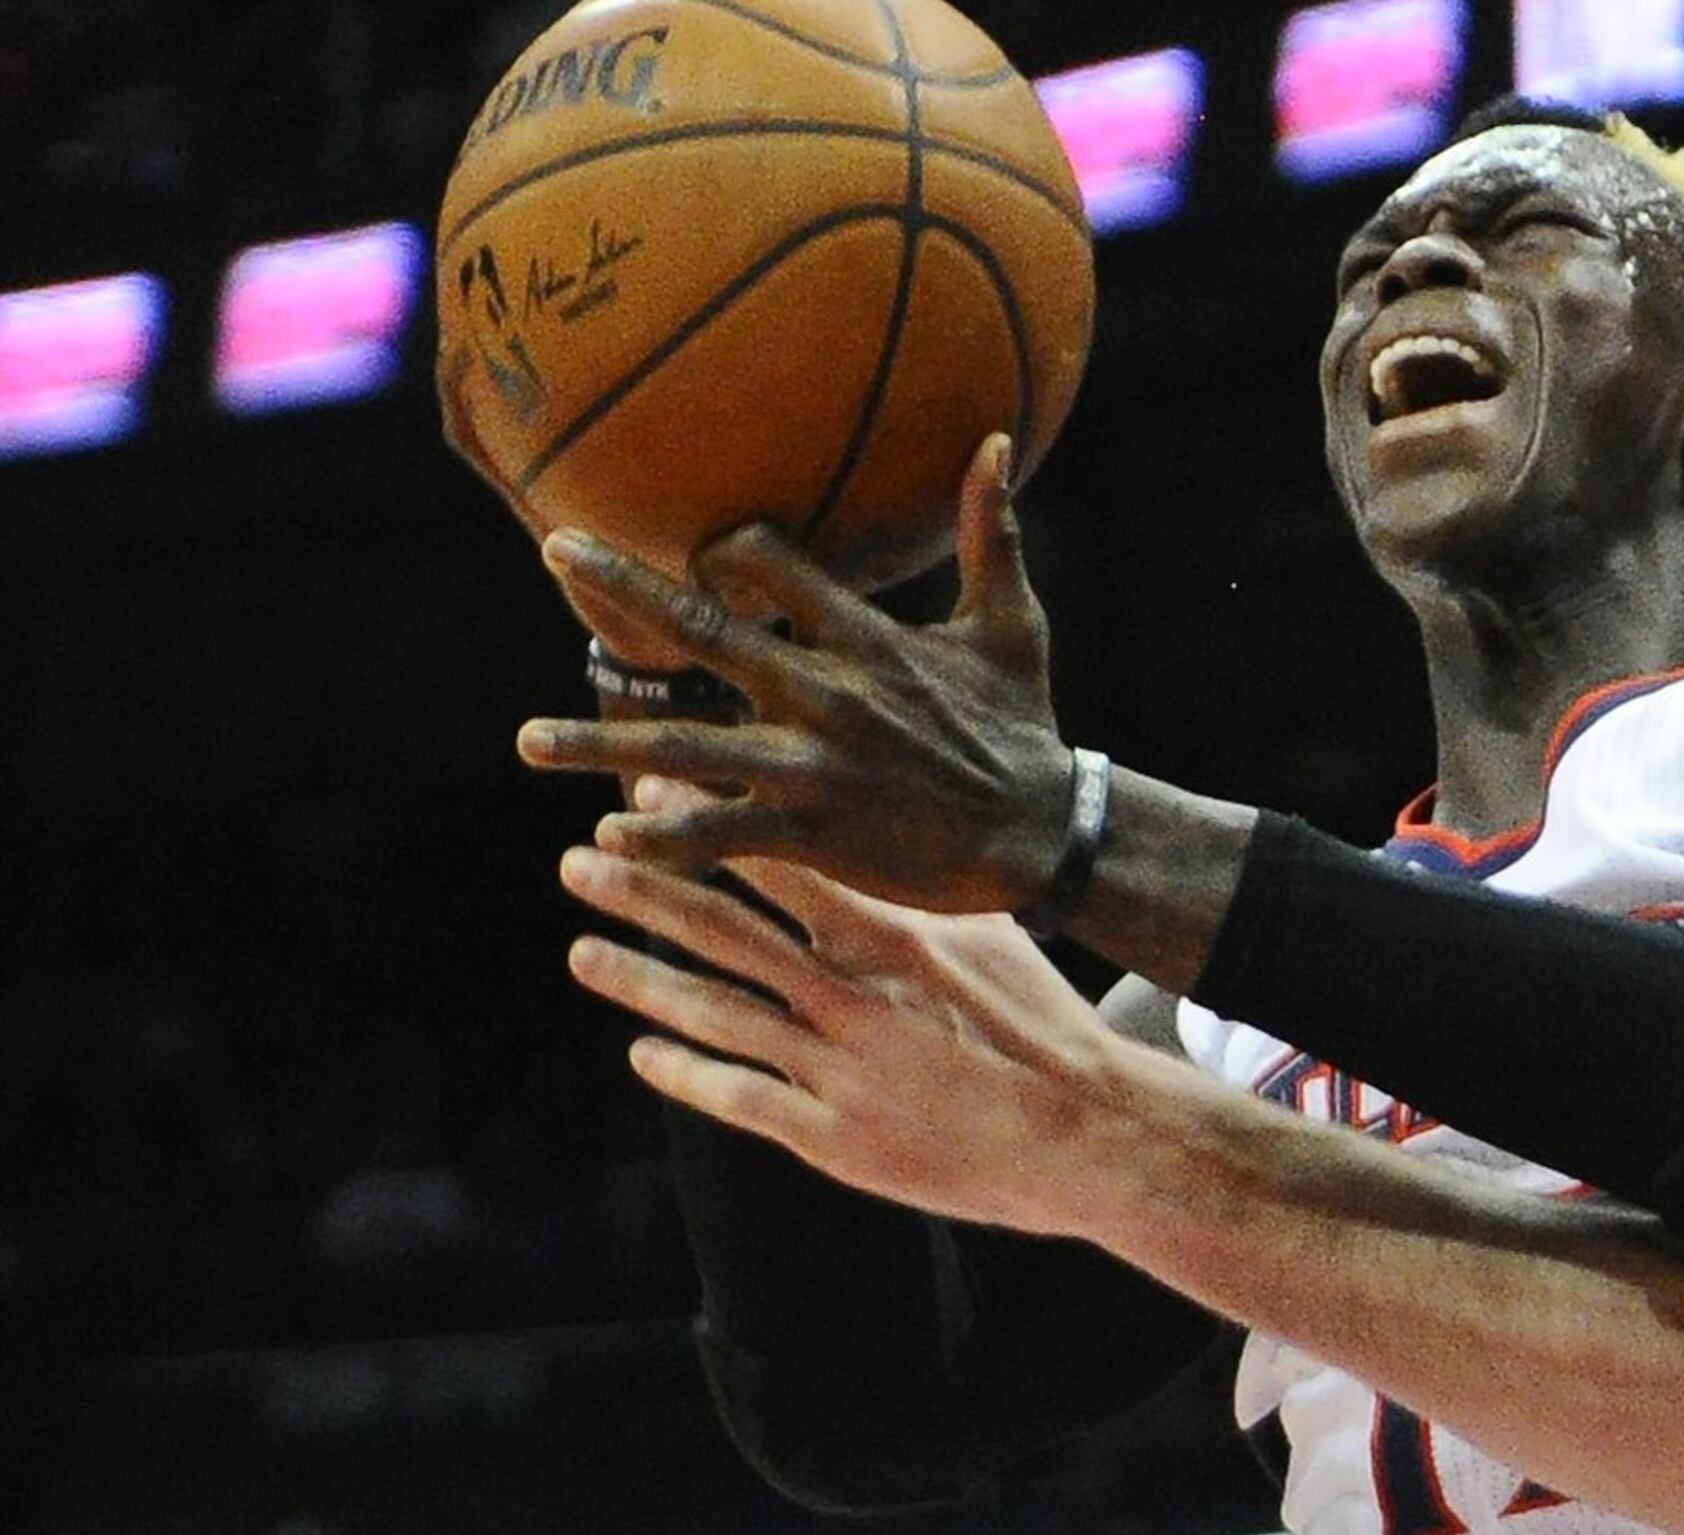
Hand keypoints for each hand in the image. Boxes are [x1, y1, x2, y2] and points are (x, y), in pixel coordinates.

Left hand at [519, 435, 1079, 913]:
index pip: (774, 564)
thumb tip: (1000, 438)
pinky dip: (664, 834)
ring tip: (527, 740)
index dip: (730, 551)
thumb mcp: (1015, 625)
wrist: (1043, 835)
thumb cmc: (1026, 728)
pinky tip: (609, 834)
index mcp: (867, 639)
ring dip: (599, 742)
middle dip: (622, 587)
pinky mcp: (811, 831)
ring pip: (684, 745)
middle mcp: (826, 694)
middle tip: (553, 545)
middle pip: (703, 630)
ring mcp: (810, 766)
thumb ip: (993, 532)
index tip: (704, 556)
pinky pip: (719, 833)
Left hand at [555, 844, 1193, 1238]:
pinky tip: (643, 1053)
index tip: (652, 798)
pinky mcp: (837, 1140)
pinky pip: (741, 1098)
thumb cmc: (1045, 1029)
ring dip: (641, 978)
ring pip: (718, 1013)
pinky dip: (686, 1072)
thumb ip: (918, 899)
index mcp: (895, 940)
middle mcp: (856, 998)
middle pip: (728, 933)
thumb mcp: (991, 940)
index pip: (782, 865)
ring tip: (583, 951)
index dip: (708, 829)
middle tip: (581, 861)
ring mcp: (840, 1071)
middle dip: (646, 893)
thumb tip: (869, 846)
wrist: (1087, 1134)